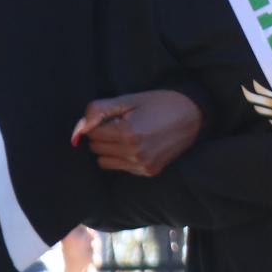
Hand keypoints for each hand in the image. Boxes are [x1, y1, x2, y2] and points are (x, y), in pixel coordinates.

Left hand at [72, 89, 202, 175]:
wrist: (193, 115)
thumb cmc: (160, 102)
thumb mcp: (130, 99)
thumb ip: (100, 111)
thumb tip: (78, 129)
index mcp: (127, 133)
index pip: (92, 134)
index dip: (98, 122)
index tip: (112, 115)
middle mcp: (134, 153)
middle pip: (96, 148)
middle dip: (102, 135)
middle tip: (118, 123)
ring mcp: (142, 166)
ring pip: (104, 162)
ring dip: (109, 148)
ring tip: (125, 134)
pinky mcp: (148, 172)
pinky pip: (121, 168)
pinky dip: (122, 157)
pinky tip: (136, 144)